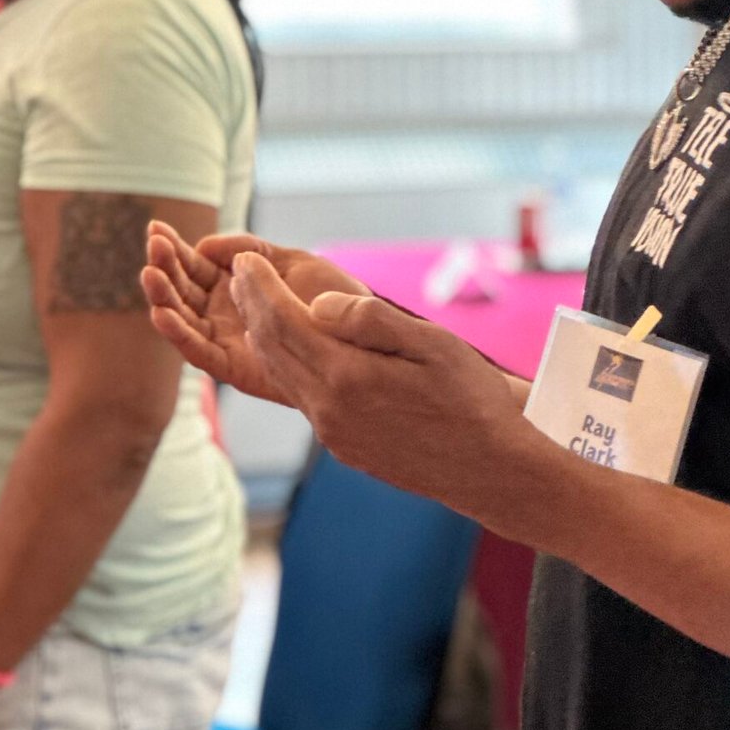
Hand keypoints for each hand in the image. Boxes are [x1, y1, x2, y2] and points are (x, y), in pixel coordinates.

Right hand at [141, 225, 369, 405]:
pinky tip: (162, 314)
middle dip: (164, 267)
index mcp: (234, 285)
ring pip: (182, 318)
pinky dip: (178, 334)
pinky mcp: (233, 367)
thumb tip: (204, 246)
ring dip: (163, 297)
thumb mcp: (291, 261)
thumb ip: (251, 250)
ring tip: (150, 274)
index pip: (194, 265)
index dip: (173, 248)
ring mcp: (226, 340)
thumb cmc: (331, 297)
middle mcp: (223, 313)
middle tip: (153, 246)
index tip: (155, 229)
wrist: (361, 336)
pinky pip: (199, 352)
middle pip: (182, 289)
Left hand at [228, 254, 561, 534]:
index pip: (281, 322)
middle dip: (251, 307)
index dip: (258, 288)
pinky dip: (286, 366)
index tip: (245, 259)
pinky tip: (294, 351)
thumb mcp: (432, 344)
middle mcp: (328, 409)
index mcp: (346, 377)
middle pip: (270, 349)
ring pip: (280, 376)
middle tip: (239, 274)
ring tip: (256, 307)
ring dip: (262, 337)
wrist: (490, 470)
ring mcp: (332, 433)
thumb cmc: (471, 400)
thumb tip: (316, 306)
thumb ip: (370, 320)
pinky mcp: (343, 447)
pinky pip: (301, 399)